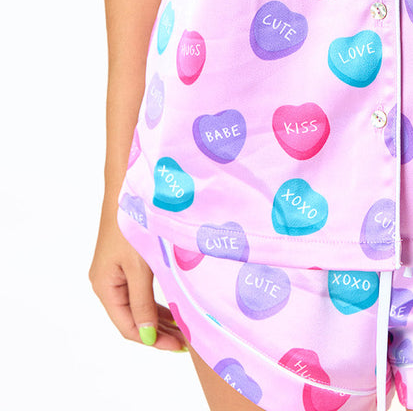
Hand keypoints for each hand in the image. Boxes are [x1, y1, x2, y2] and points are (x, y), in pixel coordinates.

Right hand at [89, 204, 185, 351]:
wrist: (128, 188)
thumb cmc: (132, 225)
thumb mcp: (139, 267)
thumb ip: (142, 302)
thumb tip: (148, 336)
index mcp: (104, 286)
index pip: (128, 327)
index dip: (153, 340)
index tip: (179, 345)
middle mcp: (106, 282)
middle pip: (133, 318)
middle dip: (159, 331)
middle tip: (187, 340)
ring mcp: (115, 272)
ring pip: (138, 305)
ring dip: (159, 317)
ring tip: (184, 328)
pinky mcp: (125, 262)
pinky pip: (140, 291)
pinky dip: (156, 301)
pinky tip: (174, 307)